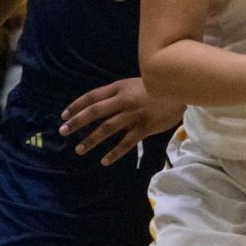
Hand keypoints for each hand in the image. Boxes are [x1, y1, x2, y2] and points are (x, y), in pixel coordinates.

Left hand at [59, 77, 183, 165]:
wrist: (182, 89)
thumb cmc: (158, 87)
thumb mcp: (135, 84)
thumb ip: (119, 94)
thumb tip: (100, 107)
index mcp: (120, 88)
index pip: (93, 96)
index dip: (76, 105)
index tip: (64, 115)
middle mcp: (124, 101)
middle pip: (95, 112)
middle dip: (77, 122)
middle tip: (63, 131)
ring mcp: (134, 115)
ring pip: (107, 128)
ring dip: (91, 140)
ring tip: (80, 149)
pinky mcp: (145, 127)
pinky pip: (126, 142)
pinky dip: (114, 153)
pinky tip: (104, 160)